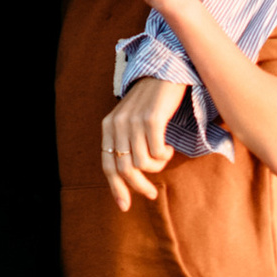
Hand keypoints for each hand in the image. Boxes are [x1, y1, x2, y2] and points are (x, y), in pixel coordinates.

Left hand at [100, 78, 182, 212]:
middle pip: (124, 169)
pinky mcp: (151, 119)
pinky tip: (168, 147)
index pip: (107, 165)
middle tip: (151, 194)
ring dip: (156, 167)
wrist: (165, 70)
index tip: (125, 206)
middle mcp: (118, 124)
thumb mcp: (132, 119)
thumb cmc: (151, 100)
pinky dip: (164, 156)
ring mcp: (134, 121)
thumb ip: (126, 141)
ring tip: (164, 157)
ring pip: (142, 163)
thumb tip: (129, 175)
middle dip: (139, 187)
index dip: (116, 188)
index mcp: (109, 126)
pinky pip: (156, 152)